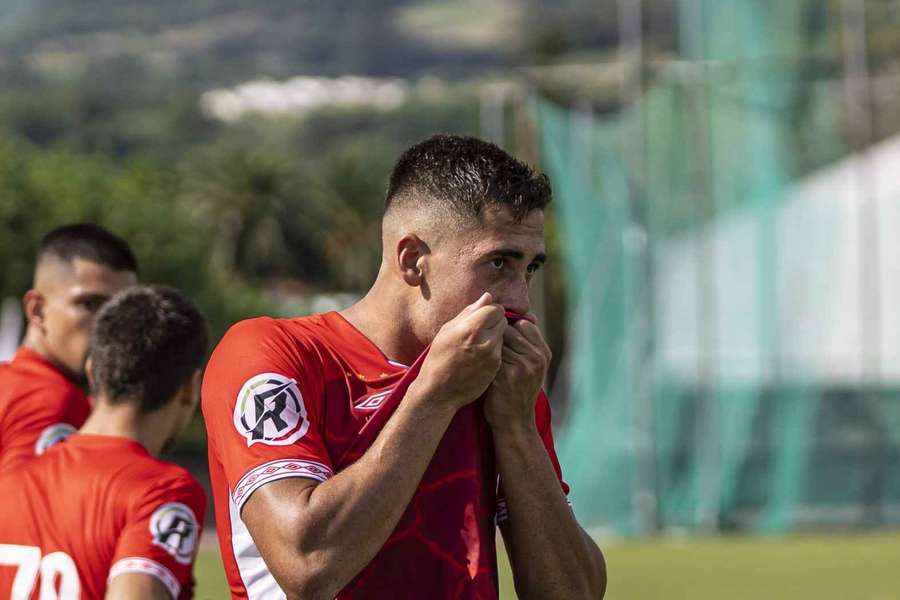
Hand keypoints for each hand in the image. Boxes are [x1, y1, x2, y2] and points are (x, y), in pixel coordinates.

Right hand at [414, 292, 506, 410]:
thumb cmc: (439, 357)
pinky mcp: (496, 366)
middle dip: (494, 322)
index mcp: (471, 328)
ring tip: (477, 345)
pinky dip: (493, 350)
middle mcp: (485, 340)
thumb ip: (470, 312)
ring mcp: (493, 355)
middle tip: (480, 330)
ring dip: (494, 336)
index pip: (495, 308)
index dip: (490, 310)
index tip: (482, 316)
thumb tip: (488, 297)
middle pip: (502, 320)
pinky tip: (479, 357)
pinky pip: (501, 350)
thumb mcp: (448, 330)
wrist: (439, 390)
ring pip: (503, 335)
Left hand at [484, 318, 550, 432]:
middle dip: (496, 336)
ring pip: (497, 341)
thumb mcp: (531, 368)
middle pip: (509, 330)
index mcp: (543, 353)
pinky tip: (478, 366)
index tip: (498, 338)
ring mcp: (522, 367)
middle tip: (487, 347)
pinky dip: (481, 359)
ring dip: (487, 347)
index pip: (524, 324)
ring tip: (482, 357)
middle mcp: (536, 358)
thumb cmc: (517, 391)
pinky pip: (489, 355)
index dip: (509, 328)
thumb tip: (511, 319)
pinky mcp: (506, 376)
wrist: (514, 422)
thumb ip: (526, 346)